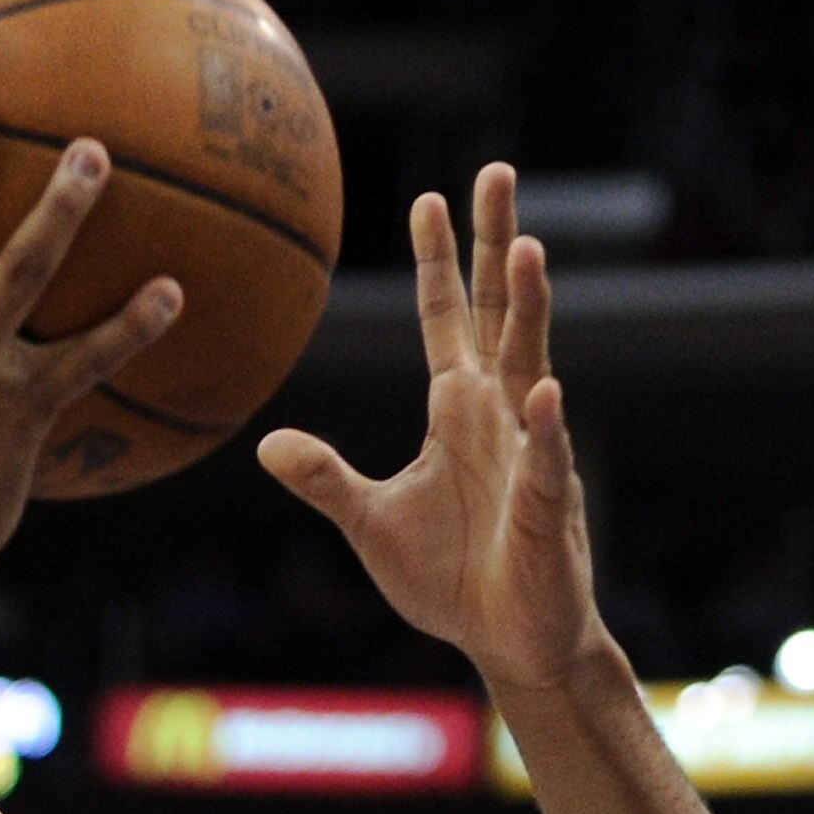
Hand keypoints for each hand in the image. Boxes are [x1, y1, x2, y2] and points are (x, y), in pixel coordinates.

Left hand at [258, 166, 604, 693]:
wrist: (508, 641)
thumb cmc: (450, 580)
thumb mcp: (369, 522)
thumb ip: (325, 478)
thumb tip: (266, 444)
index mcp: (459, 413)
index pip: (448, 320)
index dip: (439, 260)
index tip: (428, 197)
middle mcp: (501, 417)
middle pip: (499, 313)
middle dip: (498, 244)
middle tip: (496, 172)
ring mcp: (529, 456)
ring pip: (533, 366)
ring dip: (530, 310)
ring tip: (529, 249)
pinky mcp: (546, 510)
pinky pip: (547, 463)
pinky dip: (546, 431)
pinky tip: (546, 395)